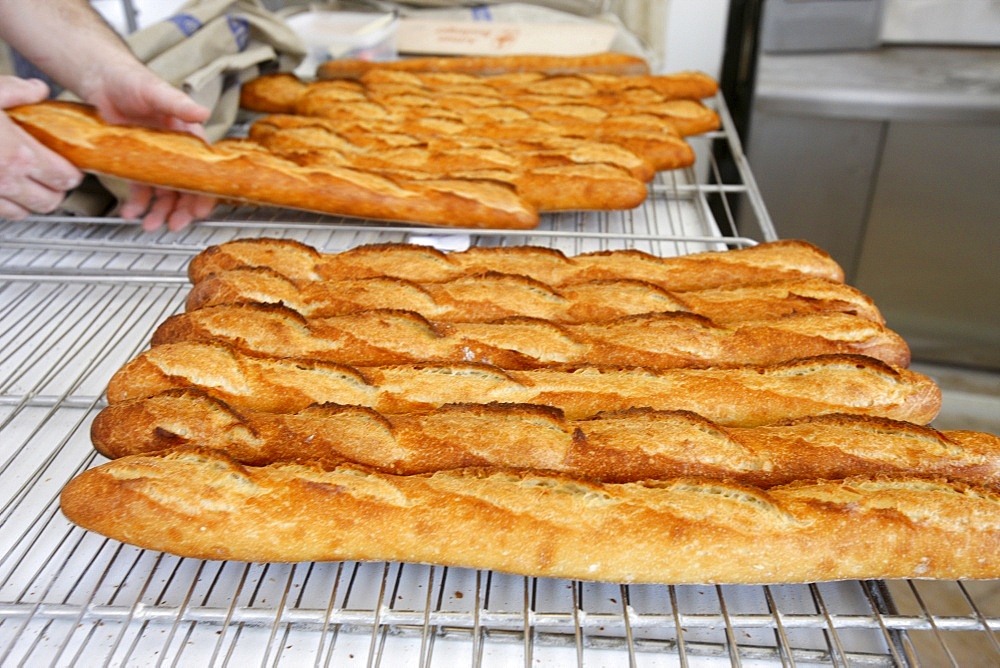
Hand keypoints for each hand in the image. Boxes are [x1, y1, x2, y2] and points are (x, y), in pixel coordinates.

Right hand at [0, 76, 82, 219]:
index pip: (65, 177)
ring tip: (24, 182)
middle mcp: (5, 180)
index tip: (67, 164)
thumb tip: (36, 91)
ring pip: (25, 213)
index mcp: (17, 154)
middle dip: (54, 189)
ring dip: (29, 201)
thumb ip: (15, 91)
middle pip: (51, 202)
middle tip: (50, 175)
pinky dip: (5, 205)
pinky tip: (0, 187)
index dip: (70, 171)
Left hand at [85, 65, 216, 231]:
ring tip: (150, 225)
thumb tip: (203, 112)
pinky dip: (136, 203)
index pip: (203, 171)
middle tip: (173, 225)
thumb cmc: (132, 81)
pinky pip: (139, 188)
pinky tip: (130, 212)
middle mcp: (176, 152)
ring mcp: (155, 160)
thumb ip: (179, 104)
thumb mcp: (157, 92)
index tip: (199, 212)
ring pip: (163, 193)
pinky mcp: (135, 162)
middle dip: (180, 210)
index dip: (204, 194)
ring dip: (159, 211)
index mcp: (188, 138)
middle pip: (185, 188)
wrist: (101, 78)